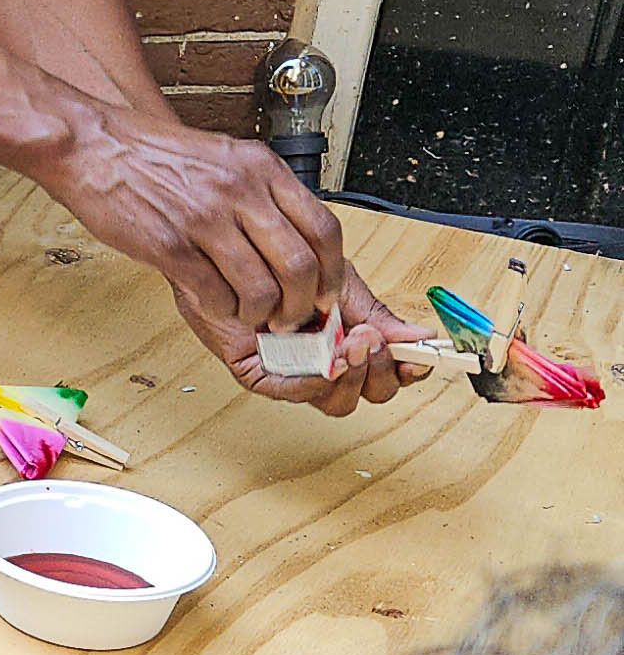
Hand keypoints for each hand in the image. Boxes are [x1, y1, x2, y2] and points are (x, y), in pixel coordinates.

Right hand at [42, 109, 351, 340]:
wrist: (93, 146)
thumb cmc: (153, 155)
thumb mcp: (224, 157)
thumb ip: (260, 191)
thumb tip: (291, 239)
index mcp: (260, 167)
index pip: (323, 228)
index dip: (331, 272)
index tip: (325, 292)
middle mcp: (239, 190)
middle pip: (299, 265)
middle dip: (301, 305)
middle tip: (290, 317)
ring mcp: (205, 219)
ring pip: (261, 288)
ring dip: (260, 314)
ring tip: (250, 314)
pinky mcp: (169, 245)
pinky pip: (215, 294)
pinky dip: (222, 310)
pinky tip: (215, 303)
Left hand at [182, 260, 438, 415]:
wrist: (230, 252)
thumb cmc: (280, 265)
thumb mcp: (340, 283)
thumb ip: (378, 313)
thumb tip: (423, 335)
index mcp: (351, 341)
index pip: (390, 371)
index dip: (408, 370)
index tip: (419, 358)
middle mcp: (326, 362)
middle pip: (371, 393)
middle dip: (381, 371)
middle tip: (372, 340)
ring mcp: (296, 373)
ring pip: (337, 401)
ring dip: (351, 374)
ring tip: (348, 342)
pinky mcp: (260, 375)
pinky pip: (294, 391)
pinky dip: (314, 378)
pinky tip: (321, 358)